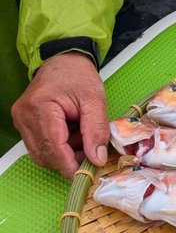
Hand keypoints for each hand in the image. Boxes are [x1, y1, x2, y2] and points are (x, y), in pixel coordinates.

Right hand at [11, 53, 109, 179]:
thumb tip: (96, 159)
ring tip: (80, 136)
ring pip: (42, 154)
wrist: (63, 61)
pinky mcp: (23, 124)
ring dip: (63, 153)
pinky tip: (70, 134)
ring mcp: (21, 120)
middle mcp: (24, 115)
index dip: (70, 164)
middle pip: (45, 154)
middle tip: (91, 148)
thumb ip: (97, 130)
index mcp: (40, 106)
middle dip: (70, 158)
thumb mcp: (95, 100)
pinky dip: (57, 146)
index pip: (53, 146)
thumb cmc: (78, 76)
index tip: (88, 171)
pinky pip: (39, 146)